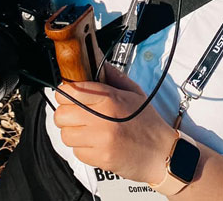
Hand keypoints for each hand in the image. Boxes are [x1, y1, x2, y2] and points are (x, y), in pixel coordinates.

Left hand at [53, 63, 177, 183]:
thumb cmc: (147, 122)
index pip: (70, 91)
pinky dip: (82, 148)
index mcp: (110, 99)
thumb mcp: (134, 93)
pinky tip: (96, 144)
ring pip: (65, 135)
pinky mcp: (99, 158)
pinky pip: (76, 152)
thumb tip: (97, 62)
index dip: (65, 92)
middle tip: (78, 114)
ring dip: (73, 132)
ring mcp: (100, 140)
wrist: (161, 153)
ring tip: (89, 130)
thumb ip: (113, 76)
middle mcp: (102, 119)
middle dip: (66, 114)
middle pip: (61, 114)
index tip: (69, 95)